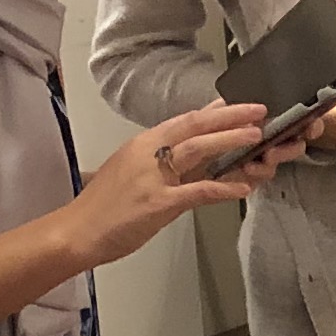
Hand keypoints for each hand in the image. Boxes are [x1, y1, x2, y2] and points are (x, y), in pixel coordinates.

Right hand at [63, 102, 274, 263]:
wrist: (77, 231)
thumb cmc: (104, 205)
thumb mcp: (131, 171)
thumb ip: (159, 161)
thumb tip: (190, 154)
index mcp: (142, 144)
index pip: (184, 120)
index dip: (215, 110)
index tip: (239, 104)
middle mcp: (148, 154)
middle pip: (195, 126)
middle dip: (230, 116)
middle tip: (258, 111)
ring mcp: (153, 177)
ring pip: (198, 150)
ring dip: (230, 140)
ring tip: (256, 136)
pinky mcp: (159, 204)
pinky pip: (198, 192)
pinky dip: (223, 188)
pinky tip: (243, 188)